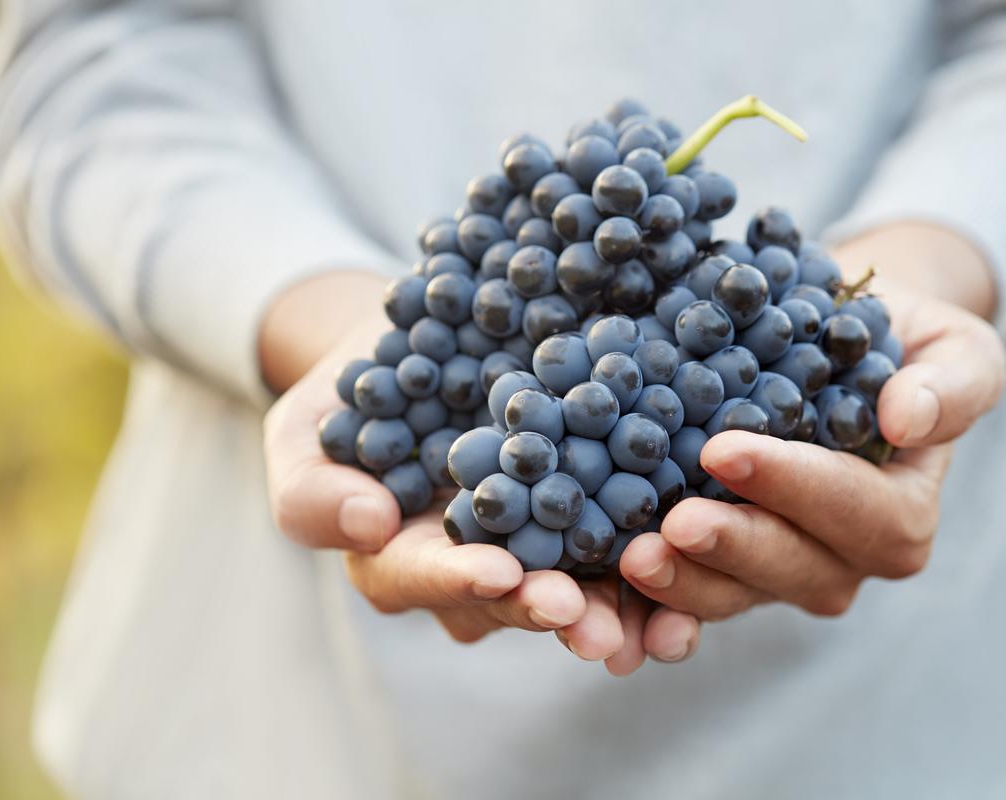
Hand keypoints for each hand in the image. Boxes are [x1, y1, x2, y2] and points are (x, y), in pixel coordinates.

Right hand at [260, 272, 699, 672]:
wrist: (421, 341)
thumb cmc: (348, 396)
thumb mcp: (303, 435)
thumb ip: (312, 491)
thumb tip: (368, 522)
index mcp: (405, 561)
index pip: (427, 581)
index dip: (463, 583)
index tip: (501, 575)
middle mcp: (480, 565)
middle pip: (516, 599)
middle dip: (557, 613)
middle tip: (593, 622)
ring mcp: (542, 535)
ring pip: (585, 582)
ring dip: (627, 605)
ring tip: (666, 621)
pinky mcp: (596, 494)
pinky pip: (632, 529)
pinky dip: (667, 545)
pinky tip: (702, 541)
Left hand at [619, 227, 1005, 619]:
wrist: (826, 341)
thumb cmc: (893, 340)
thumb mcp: (950, 345)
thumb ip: (954, 383)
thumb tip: (908, 420)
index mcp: (899, 511)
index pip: (861, 514)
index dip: (797, 488)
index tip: (725, 450)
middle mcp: (841, 556)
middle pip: (795, 572)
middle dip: (734, 549)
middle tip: (673, 524)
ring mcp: (775, 569)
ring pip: (734, 596)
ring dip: (684, 585)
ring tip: (633, 558)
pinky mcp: (718, 566)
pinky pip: (686, 601)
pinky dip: (647, 611)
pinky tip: (612, 600)